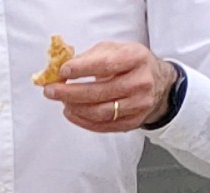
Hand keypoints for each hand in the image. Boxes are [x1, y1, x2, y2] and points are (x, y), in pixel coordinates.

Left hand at [46, 41, 173, 131]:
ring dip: (75, 108)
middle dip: (70, 92)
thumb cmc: (131, 63)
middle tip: (51, 91)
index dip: (82, 69)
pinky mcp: (134, 121)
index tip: (62, 71)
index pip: (106, 64)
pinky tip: (71, 113)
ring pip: (100, 112)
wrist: (158, 82)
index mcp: (136, 58)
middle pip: (100, 92)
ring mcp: (139, 104)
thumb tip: (62, 68)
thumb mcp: (115, 50)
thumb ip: (90, 57)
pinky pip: (104, 126)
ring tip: (61, 101)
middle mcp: (141, 82)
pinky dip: (83, 121)